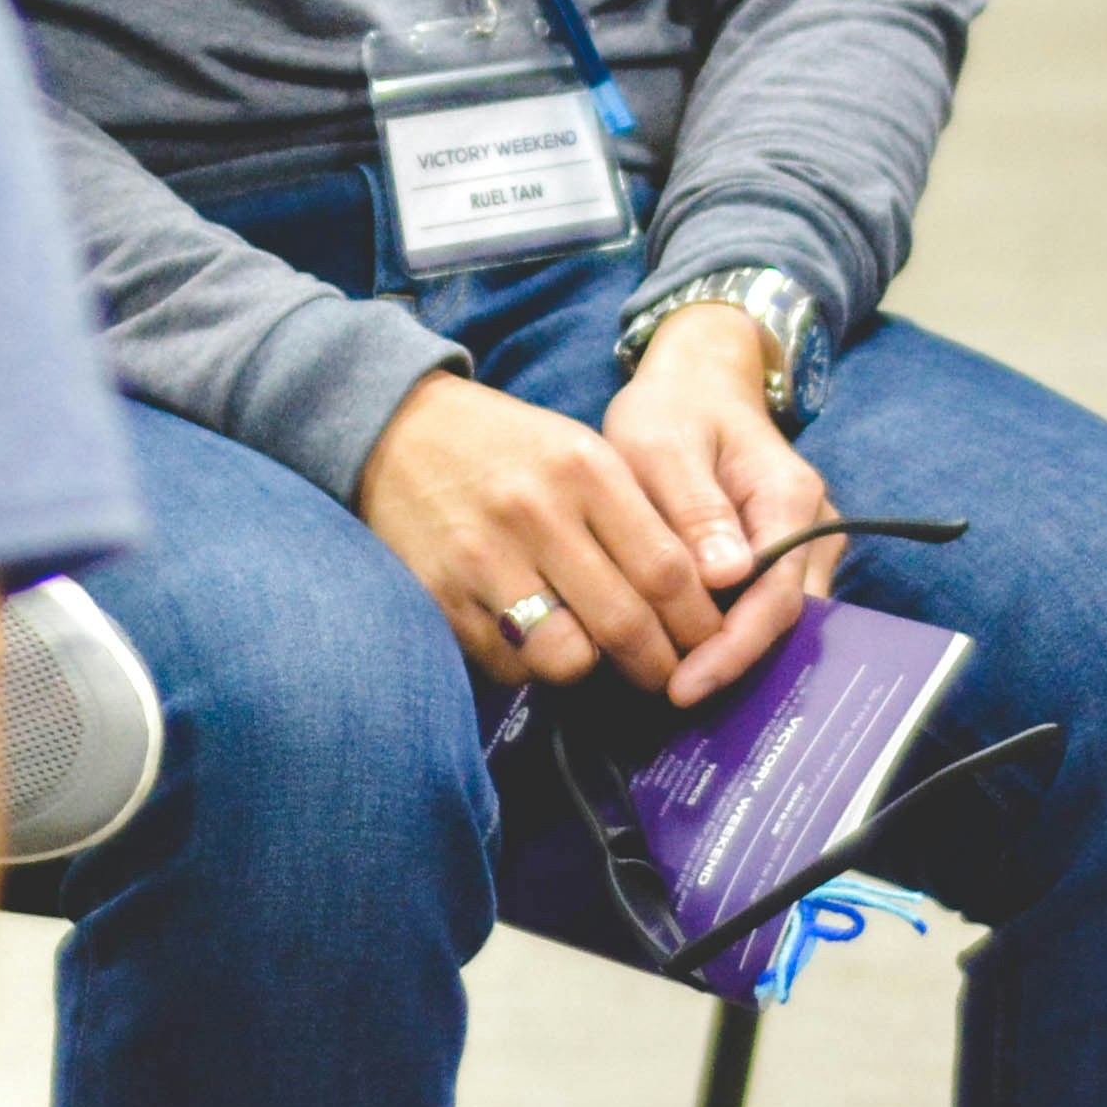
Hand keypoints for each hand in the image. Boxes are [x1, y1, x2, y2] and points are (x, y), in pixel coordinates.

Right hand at [355, 369, 721, 692]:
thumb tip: (702, 595)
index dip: (698, 622)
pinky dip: (531, 669)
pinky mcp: (440, 596)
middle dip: (658, 665)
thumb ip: (639, 516)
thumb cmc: (510, 449)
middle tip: (668, 676)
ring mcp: (482, 558)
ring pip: (567, 658)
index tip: (707, 643)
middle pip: (625, 623)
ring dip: (593, 671)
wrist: (399, 430)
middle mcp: (536, 513)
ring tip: (597, 658)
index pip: (667, 569)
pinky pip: (507, 667)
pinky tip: (534, 643)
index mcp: (584, 470)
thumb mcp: (582, 453)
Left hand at [600, 309, 837, 706]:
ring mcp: (803, 543)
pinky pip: (762, 606)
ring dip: (731, 655)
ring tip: (673, 689)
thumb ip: (696, 507)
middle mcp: (812, 526)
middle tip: (671, 699)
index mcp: (790, 497)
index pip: (776, 596)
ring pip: (776, 619)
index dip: (734, 649)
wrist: (697, 382)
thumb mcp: (664, 445)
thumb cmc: (673, 410)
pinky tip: (686, 657)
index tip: (684, 685)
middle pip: (782, 617)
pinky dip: (728, 634)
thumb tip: (729, 579)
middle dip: (731, 663)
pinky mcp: (780, 556)